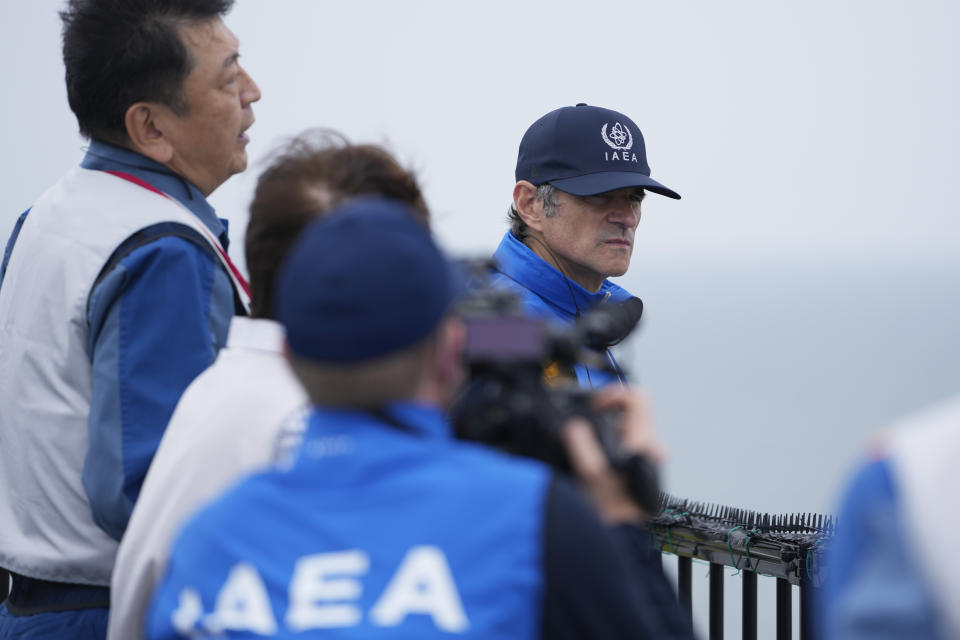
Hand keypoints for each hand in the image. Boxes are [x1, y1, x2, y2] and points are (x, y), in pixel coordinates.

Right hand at [560, 387, 665, 523]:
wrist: (625, 543)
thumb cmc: (615, 516)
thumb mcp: (591, 477)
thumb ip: (580, 445)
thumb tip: (573, 425)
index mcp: (644, 443)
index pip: (637, 397)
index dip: (612, 395)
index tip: (592, 406)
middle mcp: (650, 448)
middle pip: (628, 412)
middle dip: (602, 417)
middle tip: (582, 429)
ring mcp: (645, 458)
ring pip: (623, 429)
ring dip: (601, 433)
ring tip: (585, 451)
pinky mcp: (638, 468)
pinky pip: (621, 445)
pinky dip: (604, 446)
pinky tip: (592, 463)